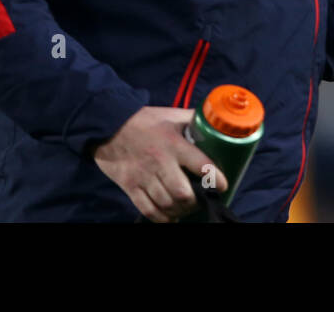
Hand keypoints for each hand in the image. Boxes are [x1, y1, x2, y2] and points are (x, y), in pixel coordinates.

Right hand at [91, 105, 227, 222]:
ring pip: (166, 204)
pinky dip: (161, 218)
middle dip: (195, 201)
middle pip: (182, 193)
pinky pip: (148, 210)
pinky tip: (170, 216)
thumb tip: (215, 121)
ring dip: (180, 210)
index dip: (215, 178)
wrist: (110, 125)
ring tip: (186, 207)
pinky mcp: (130, 186)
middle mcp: (160, 162)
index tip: (223, 185)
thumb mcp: (171, 116)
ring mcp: (144, 176)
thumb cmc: (144, 120)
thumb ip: (192, 119)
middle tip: (200, 199)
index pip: (200, 165)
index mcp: (174, 144)